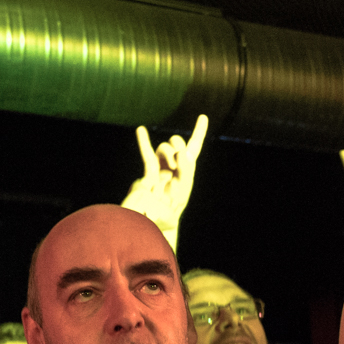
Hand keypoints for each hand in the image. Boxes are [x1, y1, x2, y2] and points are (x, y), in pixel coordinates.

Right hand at [121, 114, 207, 240]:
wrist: (153, 224)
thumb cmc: (169, 214)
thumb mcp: (183, 190)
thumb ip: (186, 171)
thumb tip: (181, 152)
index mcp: (186, 174)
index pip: (193, 148)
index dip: (198, 132)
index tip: (201, 119)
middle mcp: (173, 169)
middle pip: (177, 144)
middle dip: (178, 148)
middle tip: (175, 166)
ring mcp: (160, 170)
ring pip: (164, 148)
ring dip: (166, 154)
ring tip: (166, 170)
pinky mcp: (147, 174)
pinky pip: (147, 155)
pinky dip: (144, 142)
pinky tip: (142, 129)